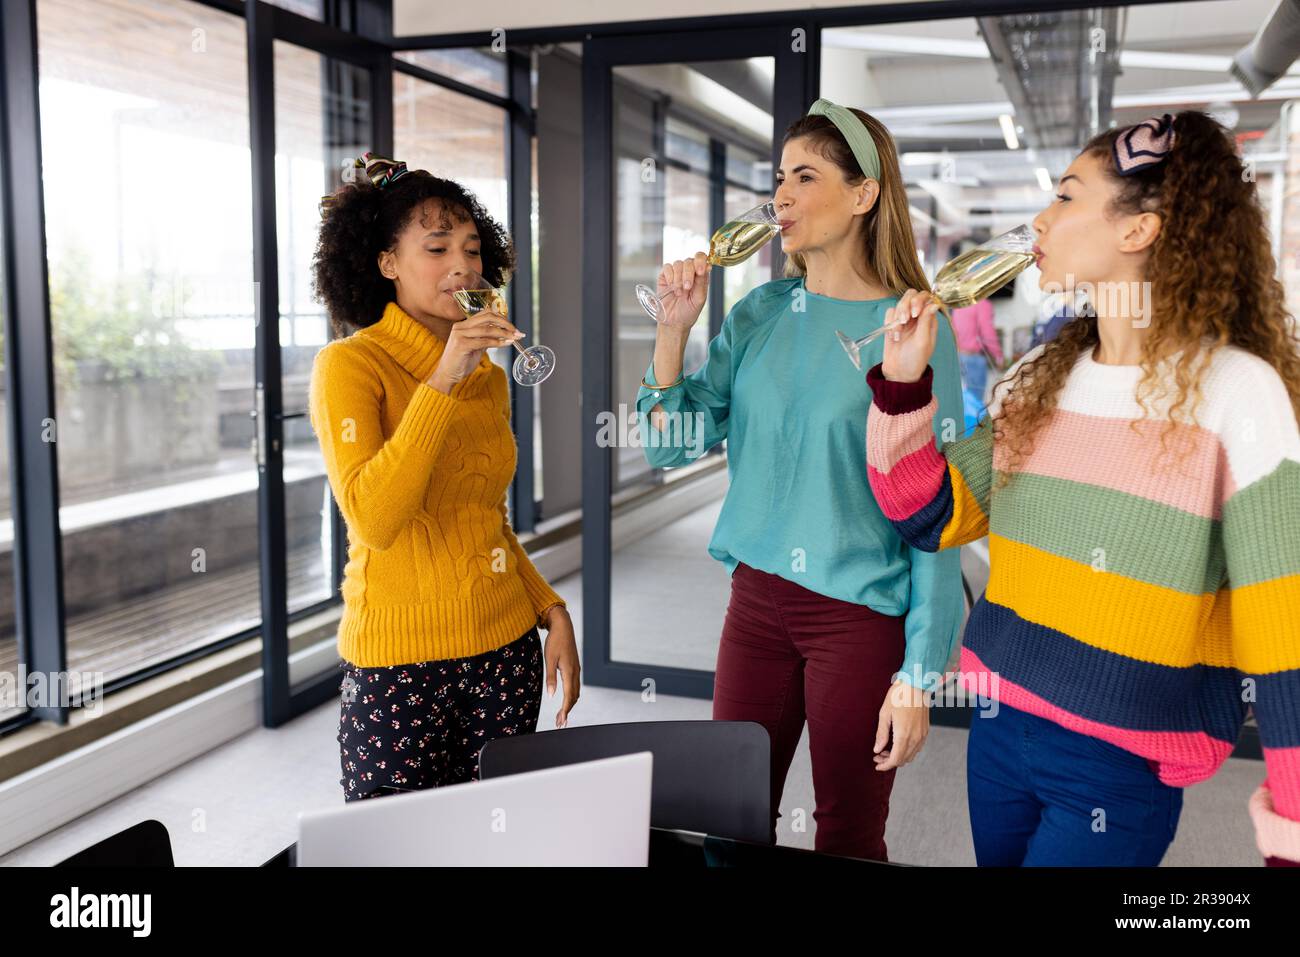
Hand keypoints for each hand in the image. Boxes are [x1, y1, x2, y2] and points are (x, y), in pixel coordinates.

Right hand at [428, 310, 521, 391]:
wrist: (447, 375)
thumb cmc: (462, 362)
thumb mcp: (477, 347)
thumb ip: (486, 338)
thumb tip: (504, 333)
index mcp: (463, 325)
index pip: (485, 314)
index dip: (501, 318)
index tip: (513, 327)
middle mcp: (460, 327)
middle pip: (487, 317)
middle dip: (505, 323)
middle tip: (516, 332)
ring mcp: (460, 335)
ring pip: (487, 329)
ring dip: (504, 333)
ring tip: (514, 338)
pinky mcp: (461, 345)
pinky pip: (484, 341)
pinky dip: (497, 342)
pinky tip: (506, 344)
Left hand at [542, 605, 579, 727]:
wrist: (563, 627)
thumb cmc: (555, 641)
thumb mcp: (549, 660)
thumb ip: (550, 679)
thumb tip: (551, 696)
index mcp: (569, 671)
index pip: (569, 696)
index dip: (565, 711)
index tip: (561, 722)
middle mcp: (575, 672)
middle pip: (574, 697)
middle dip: (567, 711)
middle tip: (560, 723)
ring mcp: (576, 669)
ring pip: (576, 692)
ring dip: (569, 704)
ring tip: (561, 715)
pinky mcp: (574, 667)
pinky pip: (575, 685)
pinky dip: (571, 696)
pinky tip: (565, 700)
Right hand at [655, 253, 709, 330]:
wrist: (674, 322)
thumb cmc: (689, 311)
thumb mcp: (699, 299)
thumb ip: (702, 282)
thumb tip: (708, 266)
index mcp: (700, 275)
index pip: (701, 259)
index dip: (701, 261)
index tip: (700, 271)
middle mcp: (688, 271)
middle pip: (689, 261)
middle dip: (688, 274)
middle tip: (687, 287)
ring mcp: (676, 273)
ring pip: (678, 264)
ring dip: (679, 278)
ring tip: (679, 293)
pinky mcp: (665, 276)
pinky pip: (667, 268)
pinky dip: (670, 276)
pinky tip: (671, 287)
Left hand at [873, 678, 929, 770]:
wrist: (916, 684)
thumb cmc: (899, 695)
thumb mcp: (885, 713)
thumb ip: (881, 734)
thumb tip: (877, 750)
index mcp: (904, 735)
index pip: (895, 760)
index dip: (885, 765)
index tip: (877, 765)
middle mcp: (915, 738)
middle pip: (903, 760)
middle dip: (890, 761)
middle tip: (878, 755)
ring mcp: (922, 735)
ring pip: (911, 755)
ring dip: (899, 756)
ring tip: (887, 749)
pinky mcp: (926, 731)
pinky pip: (917, 748)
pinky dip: (908, 751)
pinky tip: (898, 743)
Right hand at [882, 288, 940, 383]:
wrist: (899, 373)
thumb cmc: (915, 360)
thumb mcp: (923, 341)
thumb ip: (926, 321)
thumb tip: (934, 303)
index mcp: (929, 319)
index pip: (926, 297)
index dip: (919, 301)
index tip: (915, 314)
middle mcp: (918, 317)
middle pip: (911, 295)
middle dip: (906, 305)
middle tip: (905, 320)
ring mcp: (904, 320)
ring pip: (899, 304)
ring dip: (897, 317)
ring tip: (898, 334)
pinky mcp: (892, 324)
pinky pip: (889, 314)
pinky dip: (889, 323)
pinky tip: (893, 336)